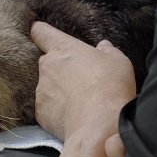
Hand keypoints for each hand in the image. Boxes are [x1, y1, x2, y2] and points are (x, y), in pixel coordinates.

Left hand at [31, 22, 135, 156]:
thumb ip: (108, 51)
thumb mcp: (118, 61)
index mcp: (63, 47)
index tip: (37, 30)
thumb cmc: (109, 87)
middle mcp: (47, 65)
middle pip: (47, 61)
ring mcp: (41, 90)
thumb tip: (103, 46)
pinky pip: (47, 107)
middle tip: (78, 78)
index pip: (42, 32)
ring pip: (47, 86)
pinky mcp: (40, 112)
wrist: (98, 125)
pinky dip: (56, 110)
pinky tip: (73, 115)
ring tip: (79, 101)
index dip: (40, 31)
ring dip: (58, 90)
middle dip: (58, 68)